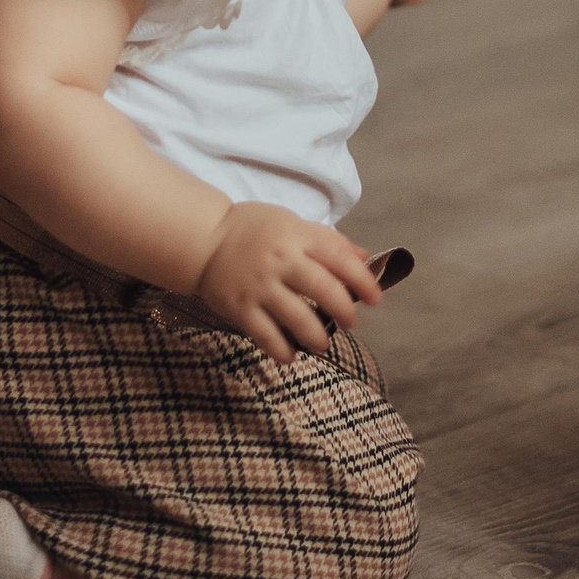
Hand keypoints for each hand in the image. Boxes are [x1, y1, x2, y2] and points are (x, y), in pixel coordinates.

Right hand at [195, 202, 384, 362]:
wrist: (203, 239)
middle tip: (351, 322)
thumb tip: (365, 258)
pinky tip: (291, 356)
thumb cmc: (253, 230)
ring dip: (317, 336)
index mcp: (296, 236)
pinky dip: (282, 351)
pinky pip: (266, 336)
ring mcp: (259, 285)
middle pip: (324, 289)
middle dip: (345, 311)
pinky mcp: (239, 308)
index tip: (375, 298)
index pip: (339, 257)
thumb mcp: (292, 223)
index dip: (363, 280)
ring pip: (298, 317)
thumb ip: (328, 241)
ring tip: (323, 343)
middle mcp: (280, 260)